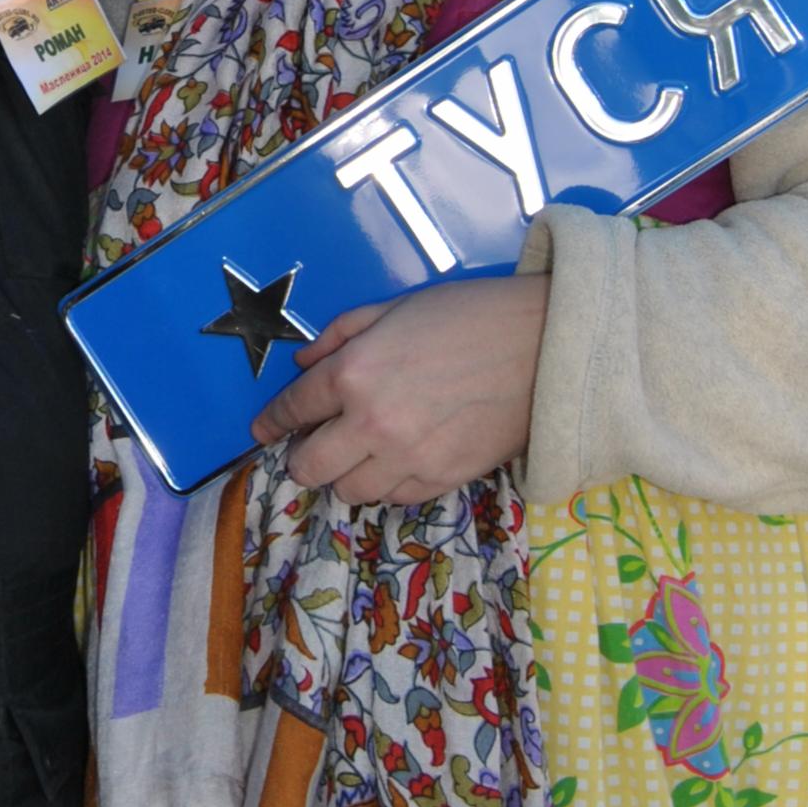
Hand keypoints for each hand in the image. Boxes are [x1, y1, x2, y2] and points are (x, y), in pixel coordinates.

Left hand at [249, 275, 549, 509]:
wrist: (543, 346)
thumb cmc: (469, 315)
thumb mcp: (394, 308)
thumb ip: (340, 336)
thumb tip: (302, 364)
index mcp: (354, 373)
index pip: (292, 410)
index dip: (271, 422)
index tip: (263, 430)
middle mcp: (371, 423)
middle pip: (308, 467)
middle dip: (300, 458)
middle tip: (309, 446)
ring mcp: (407, 458)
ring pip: (348, 491)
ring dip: (344, 474)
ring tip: (358, 454)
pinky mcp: (442, 480)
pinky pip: (393, 498)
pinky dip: (385, 483)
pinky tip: (396, 460)